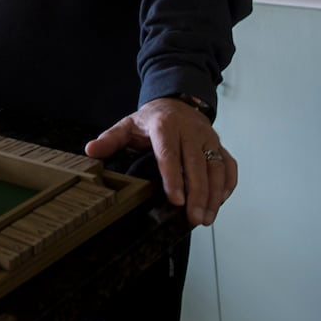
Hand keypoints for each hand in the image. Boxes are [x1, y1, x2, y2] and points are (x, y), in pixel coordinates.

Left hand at [84, 98, 236, 226]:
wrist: (176, 101)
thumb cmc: (151, 120)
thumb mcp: (128, 125)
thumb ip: (110, 139)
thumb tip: (91, 150)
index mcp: (165, 125)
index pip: (170, 154)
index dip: (174, 177)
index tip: (176, 200)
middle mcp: (190, 130)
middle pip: (196, 164)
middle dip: (197, 194)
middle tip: (194, 218)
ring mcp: (208, 137)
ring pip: (216, 166)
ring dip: (214, 194)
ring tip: (206, 218)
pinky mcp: (219, 145)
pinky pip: (229, 165)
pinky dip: (228, 184)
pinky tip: (220, 202)